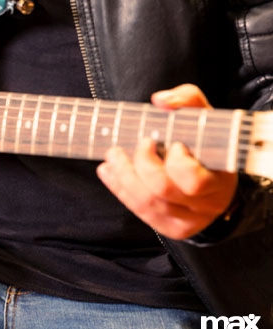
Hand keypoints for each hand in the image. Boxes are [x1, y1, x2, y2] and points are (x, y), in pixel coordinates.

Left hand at [96, 84, 237, 239]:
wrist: (216, 180)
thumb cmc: (207, 145)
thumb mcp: (205, 118)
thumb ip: (188, 101)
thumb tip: (160, 100)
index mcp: (219, 181)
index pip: (194, 181)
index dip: (177, 164)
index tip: (173, 144)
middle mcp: (204, 206)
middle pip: (162, 191)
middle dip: (141, 164)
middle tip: (138, 144)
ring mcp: (185, 221)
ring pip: (145, 203)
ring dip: (122, 176)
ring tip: (113, 155)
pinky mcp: (168, 227)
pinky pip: (138, 210)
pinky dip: (118, 188)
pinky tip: (108, 171)